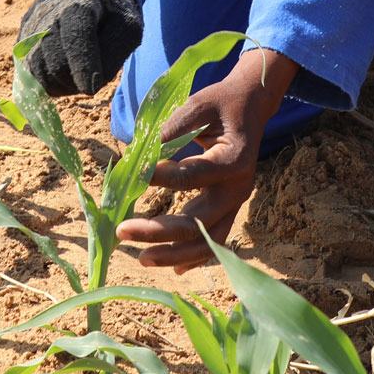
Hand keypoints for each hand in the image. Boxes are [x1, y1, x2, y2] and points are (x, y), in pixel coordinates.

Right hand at [17, 0, 142, 95]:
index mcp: (80, 1)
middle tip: (91, 80)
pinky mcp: (22, 38)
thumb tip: (89, 85)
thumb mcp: (128, 29)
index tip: (92, 89)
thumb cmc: (113, 16)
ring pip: (36, 70)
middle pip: (54, 60)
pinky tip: (62, 73)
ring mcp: (31, 23)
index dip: (83, 65)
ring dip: (60, 84)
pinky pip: (27, 73)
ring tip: (77, 76)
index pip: (75, 36)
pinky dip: (47, 82)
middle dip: (74, 80)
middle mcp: (49, 9)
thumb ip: (114, 54)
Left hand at [115, 47, 298, 271]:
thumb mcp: (199, 104)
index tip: (131, 177)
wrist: (251, 108)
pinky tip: (174, 270)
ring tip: (141, 259)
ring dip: (174, 254)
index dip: (159, 178)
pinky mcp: (231, 210)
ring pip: (207, 240)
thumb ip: (174, 127)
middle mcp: (238, 189)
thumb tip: (138, 152)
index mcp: (232, 161)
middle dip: (158, 231)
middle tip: (122, 231)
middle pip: (197, 221)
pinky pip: (214, 240)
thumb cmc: (222, 104)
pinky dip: (195, 257)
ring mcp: (236, 204)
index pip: (191, 176)